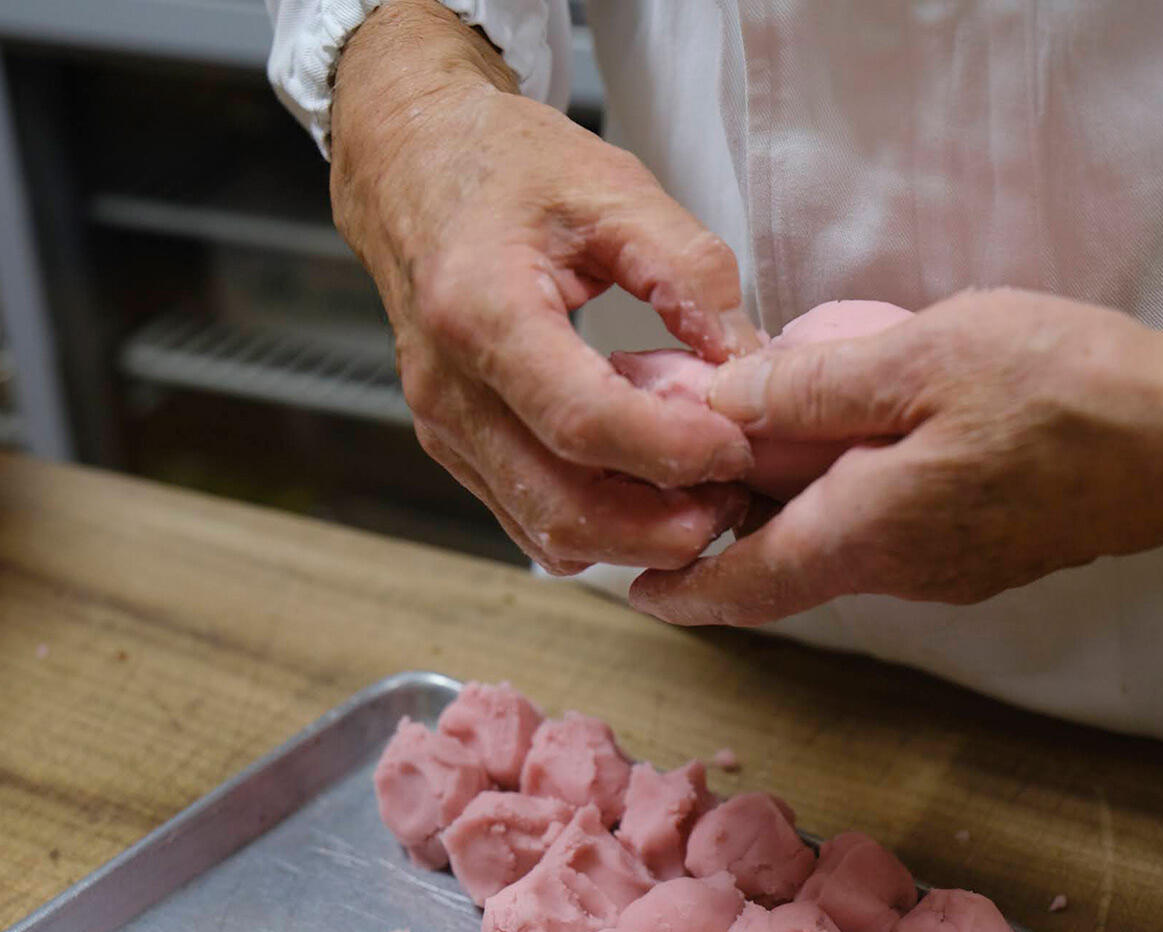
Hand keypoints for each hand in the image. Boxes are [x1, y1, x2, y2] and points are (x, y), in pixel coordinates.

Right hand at [330, 0, 761, 573]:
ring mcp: (445, 428)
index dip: (673, 450)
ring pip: (550, 534)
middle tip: (736, 495)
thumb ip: (688, 271)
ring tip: (704, 495)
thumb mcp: (611, 187)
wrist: (413, 163)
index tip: (738, 443)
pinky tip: (650, 485)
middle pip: (564, 508)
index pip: (583, 421)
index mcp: (481, 311)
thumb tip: (748, 362)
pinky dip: (601, 526)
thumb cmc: (505, 166)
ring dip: (637, 536)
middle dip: (663, 526)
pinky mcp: (456, 449)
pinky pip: (532, 522)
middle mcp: (449, 387)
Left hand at [629, 266, 1162, 623]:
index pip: (744, 586)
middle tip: (673, 478)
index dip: (678, 586)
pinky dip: (842, 503)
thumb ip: (809, 388)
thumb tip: (713, 407)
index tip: (628, 583)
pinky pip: (886, 535)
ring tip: (748, 448)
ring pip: (835, 549)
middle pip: (783, 566)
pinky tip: (849, 445)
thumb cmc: (1070, 390)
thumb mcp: (923, 358)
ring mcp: (950, 571)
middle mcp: (902, 573)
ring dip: (783, 513)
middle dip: (720, 533)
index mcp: (872, 534)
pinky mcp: (987, 553)